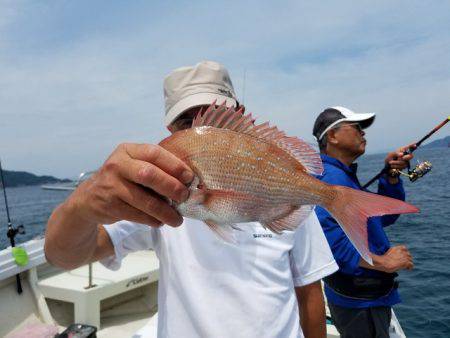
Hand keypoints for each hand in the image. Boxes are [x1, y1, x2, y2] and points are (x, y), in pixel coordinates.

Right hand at [68, 143, 193, 227]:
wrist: (89, 198)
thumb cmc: (122, 180)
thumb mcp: (134, 166)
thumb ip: (156, 168)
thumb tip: (188, 182)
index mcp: (128, 150)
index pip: (154, 153)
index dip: (175, 165)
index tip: (189, 178)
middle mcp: (117, 164)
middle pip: (149, 174)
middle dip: (171, 187)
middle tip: (184, 197)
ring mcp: (111, 185)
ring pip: (144, 200)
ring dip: (164, 211)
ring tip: (177, 219)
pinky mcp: (109, 205)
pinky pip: (137, 215)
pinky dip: (152, 220)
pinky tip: (160, 221)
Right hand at [378, 245, 413, 272]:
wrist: (383, 263)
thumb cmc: (383, 260)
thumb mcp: (388, 254)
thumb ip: (393, 253)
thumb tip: (395, 257)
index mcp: (396, 248)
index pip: (404, 248)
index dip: (405, 252)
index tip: (404, 256)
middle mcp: (401, 251)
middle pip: (408, 254)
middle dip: (407, 258)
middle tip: (406, 263)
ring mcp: (404, 256)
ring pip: (410, 259)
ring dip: (409, 263)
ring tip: (407, 267)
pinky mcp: (405, 261)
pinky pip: (411, 264)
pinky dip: (410, 267)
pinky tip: (408, 269)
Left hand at [384, 143, 416, 170]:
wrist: (387, 166)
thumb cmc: (389, 158)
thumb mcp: (391, 154)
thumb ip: (396, 153)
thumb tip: (402, 154)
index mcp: (402, 150)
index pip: (409, 147)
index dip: (412, 146)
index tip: (415, 145)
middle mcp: (405, 155)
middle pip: (411, 156)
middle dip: (405, 158)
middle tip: (400, 158)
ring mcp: (406, 161)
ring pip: (404, 162)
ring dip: (396, 162)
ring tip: (390, 162)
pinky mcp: (404, 166)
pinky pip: (402, 166)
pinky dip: (396, 166)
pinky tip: (392, 165)